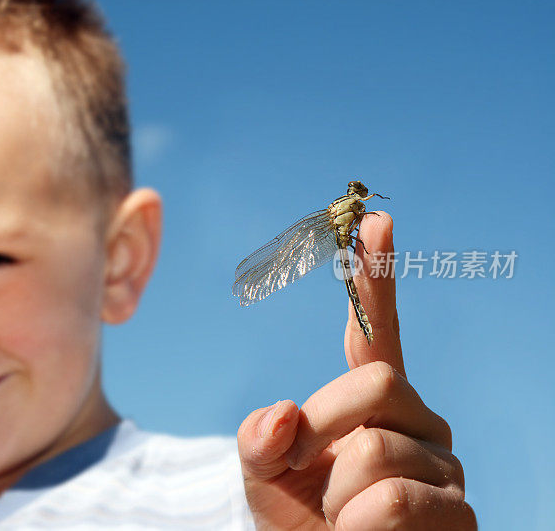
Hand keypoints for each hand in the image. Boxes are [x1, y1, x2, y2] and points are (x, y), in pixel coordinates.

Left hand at [237, 212, 475, 529]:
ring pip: (378, 453)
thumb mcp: (262, 473)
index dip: (375, 279)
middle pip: (373, 386)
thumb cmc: (299, 520)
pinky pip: (396, 504)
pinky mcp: (459, 516)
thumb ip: (259, 438)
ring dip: (336, 497)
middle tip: (304, 472)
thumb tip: (282, 416)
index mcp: (371, 401)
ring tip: (342, 520)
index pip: (376, 333)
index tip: (376, 220)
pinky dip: (359, 529)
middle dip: (321, 430)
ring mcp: (443, 468)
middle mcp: (418, 422)